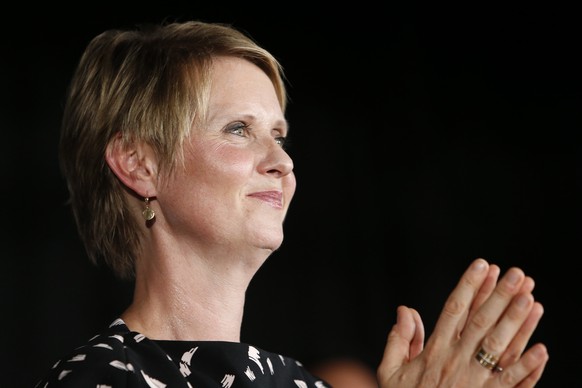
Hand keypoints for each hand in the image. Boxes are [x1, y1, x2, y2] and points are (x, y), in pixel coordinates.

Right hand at [377, 258, 548, 386]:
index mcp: (434, 350)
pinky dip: (528, 368)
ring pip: (498, 347)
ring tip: (530, 298)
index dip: (468, 286)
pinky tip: (542, 350)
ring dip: (516, 323)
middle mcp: (457, 361)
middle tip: (516, 274)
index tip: (481, 264)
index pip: (453, 310)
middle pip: (480, 322)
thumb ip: (398, 339)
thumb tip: (404, 310)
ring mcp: (475, 381)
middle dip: (499, 296)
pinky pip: (511, 383)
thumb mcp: (390, 372)